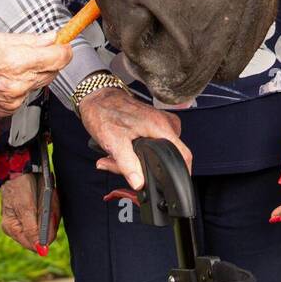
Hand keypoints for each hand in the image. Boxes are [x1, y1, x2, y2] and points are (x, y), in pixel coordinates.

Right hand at [0, 30, 71, 114]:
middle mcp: (16, 86)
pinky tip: (4, 74)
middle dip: (49, 57)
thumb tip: (50, 38)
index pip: (58, 58)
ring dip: (35, 70)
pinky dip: (22, 83)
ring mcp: (12, 101)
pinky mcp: (6, 109)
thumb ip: (26, 40)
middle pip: (52, 70)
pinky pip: (26, 93)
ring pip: (39, 82)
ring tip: (12, 59)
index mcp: (14, 64)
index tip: (63, 41)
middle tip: (36, 46)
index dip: (64, 47)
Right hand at [0, 173, 60, 253]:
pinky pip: (49, 214)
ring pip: (49, 224)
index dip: (46, 235)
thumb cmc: (19, 187)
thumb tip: (40, 250)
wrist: (20, 166)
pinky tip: (50, 195)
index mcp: (12, 228)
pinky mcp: (36, 211)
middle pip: (43, 234)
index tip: (50, 217)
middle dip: (50, 219)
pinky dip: (53, 205)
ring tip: (50, 195)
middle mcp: (19, 227)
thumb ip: (32, 230)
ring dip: (52, 210)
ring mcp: (28, 219)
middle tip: (49, 200)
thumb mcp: (25, 209)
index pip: (33, 244)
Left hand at [77, 87, 192, 190]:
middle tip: (124, 166)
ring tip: (120, 155)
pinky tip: (124, 149)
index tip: (171, 181)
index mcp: (160, 126)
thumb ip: (127, 165)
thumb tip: (139, 183)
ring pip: (158, 150)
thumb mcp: (113, 143)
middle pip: (168, 156)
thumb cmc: (104, 113)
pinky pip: (152, 143)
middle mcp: (164, 122)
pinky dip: (137, 150)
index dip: (180, 171)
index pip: (184, 154)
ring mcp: (160, 121)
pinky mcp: (153, 123)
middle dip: (146, 167)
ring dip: (139, 159)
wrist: (97, 98)